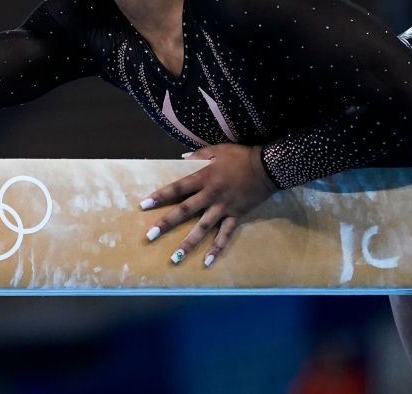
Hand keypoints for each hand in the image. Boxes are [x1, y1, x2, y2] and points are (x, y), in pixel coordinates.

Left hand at [138, 143, 278, 266]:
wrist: (268, 167)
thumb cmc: (241, 156)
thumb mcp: (217, 149)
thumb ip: (198, 155)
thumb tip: (182, 158)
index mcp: (203, 178)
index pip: (176, 189)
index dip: (160, 197)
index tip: (143, 206)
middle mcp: (210, 195)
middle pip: (184, 211)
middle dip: (166, 224)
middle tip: (149, 236)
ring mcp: (223, 208)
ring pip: (202, 228)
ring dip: (188, 243)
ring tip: (175, 258)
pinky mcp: (236, 216)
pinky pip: (225, 235)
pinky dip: (217, 248)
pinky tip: (207, 261)